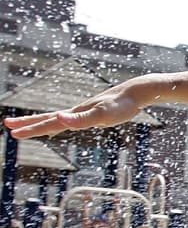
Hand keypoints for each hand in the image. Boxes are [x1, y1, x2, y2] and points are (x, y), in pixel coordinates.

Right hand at [3, 84, 143, 138]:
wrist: (136, 93)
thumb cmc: (121, 105)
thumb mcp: (101, 115)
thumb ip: (81, 119)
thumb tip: (59, 118)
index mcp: (74, 113)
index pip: (48, 123)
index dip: (31, 129)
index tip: (13, 133)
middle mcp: (76, 112)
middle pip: (48, 118)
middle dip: (28, 123)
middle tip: (8, 126)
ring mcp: (84, 112)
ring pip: (58, 118)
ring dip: (42, 122)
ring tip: (29, 126)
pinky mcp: (94, 113)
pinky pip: (72, 119)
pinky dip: (62, 122)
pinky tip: (63, 123)